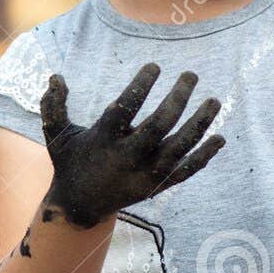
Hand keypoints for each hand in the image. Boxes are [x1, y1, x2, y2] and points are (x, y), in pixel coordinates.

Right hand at [38, 63, 224, 228]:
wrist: (80, 206)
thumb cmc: (69, 162)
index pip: (124, 109)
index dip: (140, 87)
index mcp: (102, 141)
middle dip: (177, 98)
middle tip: (190, 74)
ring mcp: (144, 175)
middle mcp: (126, 158)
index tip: (155, 66)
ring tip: (214, 101)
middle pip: (159, 126)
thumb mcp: (56, 135)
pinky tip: (220, 138)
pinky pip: (186, 171)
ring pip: (179, 148)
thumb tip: (55, 76)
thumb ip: (53, 106)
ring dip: (199, 124)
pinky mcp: (157, 187)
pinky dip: (204, 156)